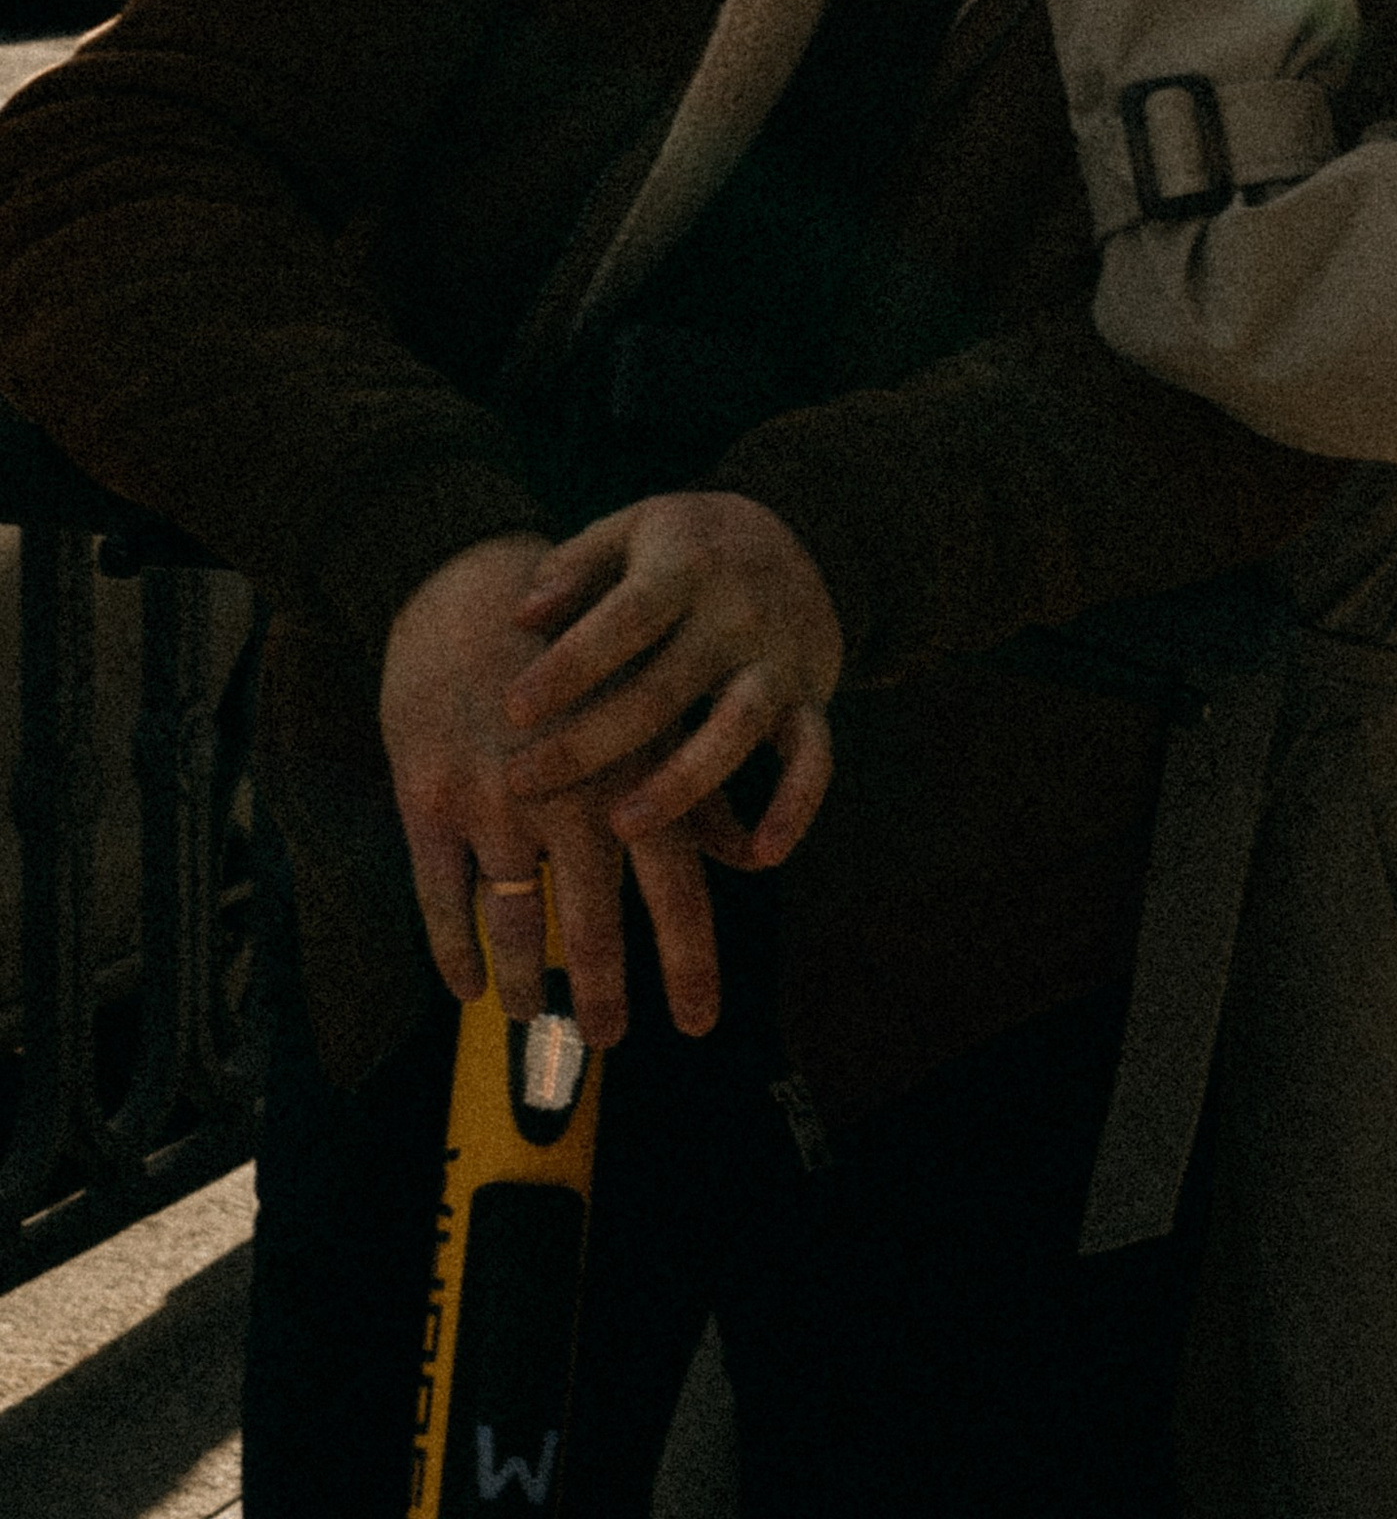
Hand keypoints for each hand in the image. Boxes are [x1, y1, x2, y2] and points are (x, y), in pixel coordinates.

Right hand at [381, 534, 662, 1045]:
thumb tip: (747, 855)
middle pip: (593, 920)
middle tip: (607, 1040)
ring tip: (532, 1017)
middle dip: (603, 991)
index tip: (698, 1023)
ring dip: (526, 981)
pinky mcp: (426, 798)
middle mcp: (570, 789)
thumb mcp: (645, 696)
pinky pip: (443, 899)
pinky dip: (456, 951)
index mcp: (632, 764)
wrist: (461, 578)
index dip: (688, 961)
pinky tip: (468, 986)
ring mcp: (493, 798)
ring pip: (517, 921)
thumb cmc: (572, 644)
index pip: (675, 884)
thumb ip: (693, 782)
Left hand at [503, 492, 841, 855]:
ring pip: (737, 726)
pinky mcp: (813, 696)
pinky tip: (758, 855)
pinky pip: (814, 758)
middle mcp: (737, 613)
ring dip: (682, 782)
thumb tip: (523, 616)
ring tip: (623, 826)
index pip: (625, 619)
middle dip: (591, 741)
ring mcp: (779, 658)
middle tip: (521, 782)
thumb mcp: (632, 529)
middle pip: (664, 687)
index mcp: (685, 567)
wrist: (805, 531)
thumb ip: (576, 566)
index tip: (512, 710)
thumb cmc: (688, 543)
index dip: (571, 666)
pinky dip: (795, 807)